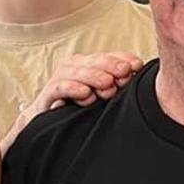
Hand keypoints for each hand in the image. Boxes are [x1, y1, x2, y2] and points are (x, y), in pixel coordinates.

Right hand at [1, 52, 143, 154]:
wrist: (45, 127)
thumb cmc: (79, 110)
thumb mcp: (102, 96)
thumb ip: (118, 85)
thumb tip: (138, 75)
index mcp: (89, 65)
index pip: (108, 56)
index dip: (122, 59)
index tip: (137, 65)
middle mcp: (73, 68)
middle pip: (93, 61)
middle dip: (110, 65)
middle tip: (125, 73)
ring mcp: (59, 80)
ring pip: (76, 71)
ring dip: (93, 76)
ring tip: (108, 84)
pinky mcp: (47, 96)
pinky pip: (59, 88)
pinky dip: (72, 88)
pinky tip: (85, 94)